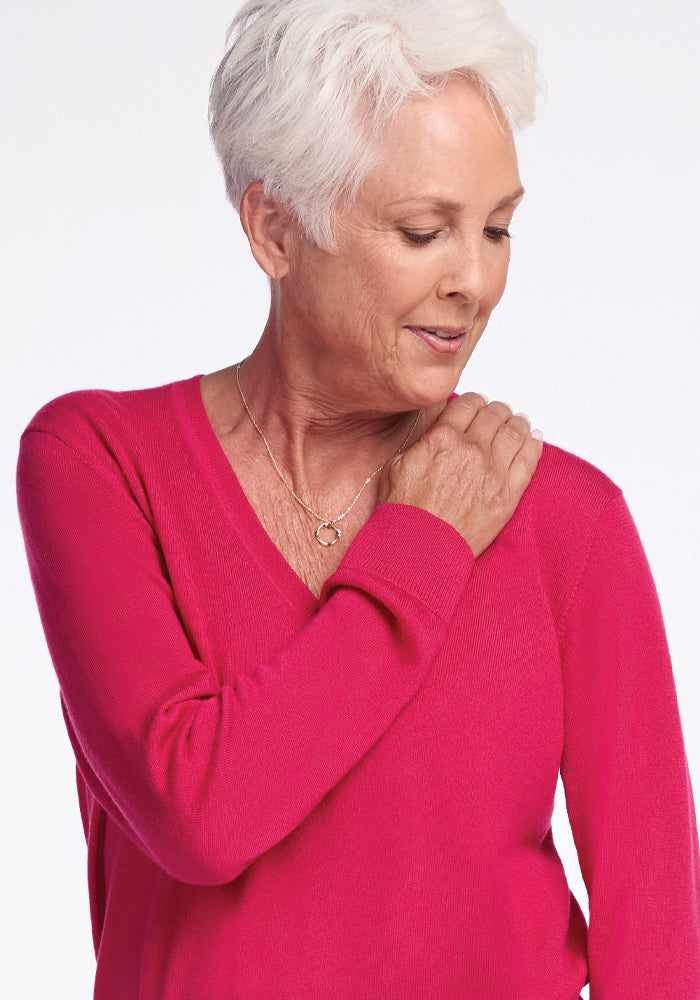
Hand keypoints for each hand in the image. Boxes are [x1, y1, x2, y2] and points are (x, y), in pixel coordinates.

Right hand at [378, 393, 542, 556]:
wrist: (419, 549)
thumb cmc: (404, 512)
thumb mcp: (398, 464)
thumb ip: (423, 441)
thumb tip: (437, 431)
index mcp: (443, 438)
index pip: (468, 404)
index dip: (474, 401)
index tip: (476, 405)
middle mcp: (471, 449)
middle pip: (494, 415)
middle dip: (497, 411)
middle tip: (498, 412)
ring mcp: (493, 471)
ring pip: (515, 432)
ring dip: (516, 423)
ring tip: (517, 422)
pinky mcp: (508, 494)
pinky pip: (529, 459)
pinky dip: (534, 443)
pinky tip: (534, 437)